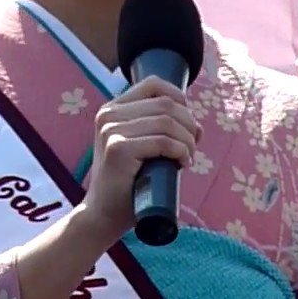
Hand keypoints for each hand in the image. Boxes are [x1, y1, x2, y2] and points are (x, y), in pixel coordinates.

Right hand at [76, 77, 200, 244]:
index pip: (153, 84)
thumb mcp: (140, 146)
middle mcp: (109, 115)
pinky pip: (164, 142)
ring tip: (186, 158)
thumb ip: (158, 128)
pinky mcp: (118, 149)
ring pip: (167, 122)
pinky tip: (182, 164)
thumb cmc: (128, 182)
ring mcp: (111, 130)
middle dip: (189, 124)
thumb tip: (195, 122)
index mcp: (112, 109)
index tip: (187, 123)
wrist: (103, 214)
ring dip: (187, 141)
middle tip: (192, 147)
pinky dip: (181, 151)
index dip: (179, 98)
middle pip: (166, 104)